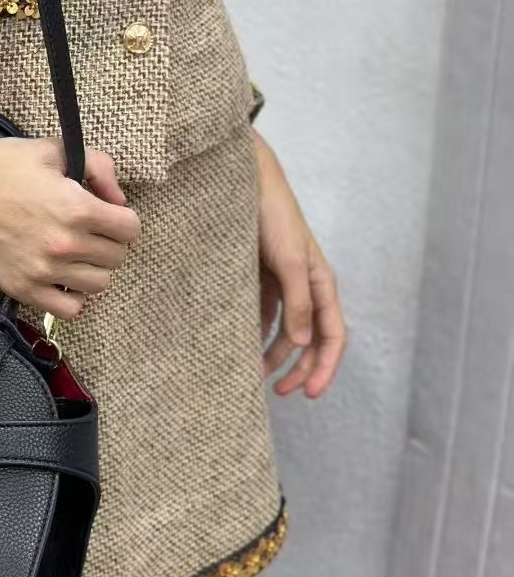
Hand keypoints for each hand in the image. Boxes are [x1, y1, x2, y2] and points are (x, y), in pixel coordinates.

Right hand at [0, 99, 139, 321]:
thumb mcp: (50, 150)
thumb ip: (96, 165)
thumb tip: (117, 196)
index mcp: (76, 208)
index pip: (130, 229)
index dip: (122, 219)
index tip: (108, 214)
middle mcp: (64, 244)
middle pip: (116, 258)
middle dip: (109, 242)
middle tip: (90, 231)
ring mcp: (43, 271)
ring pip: (98, 285)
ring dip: (93, 268)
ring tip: (77, 254)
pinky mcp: (22, 289)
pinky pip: (69, 309)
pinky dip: (72, 296)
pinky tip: (61, 278)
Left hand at [254, 131, 346, 398]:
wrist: (247, 183)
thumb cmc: (274, 217)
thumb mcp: (290, 261)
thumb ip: (299, 303)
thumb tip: (304, 345)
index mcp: (322, 284)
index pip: (333, 336)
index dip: (325, 367)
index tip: (311, 393)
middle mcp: (307, 288)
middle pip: (311, 340)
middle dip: (300, 368)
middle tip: (282, 393)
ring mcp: (285, 284)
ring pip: (287, 331)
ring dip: (276, 355)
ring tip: (256, 375)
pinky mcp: (262, 278)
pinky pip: (265, 315)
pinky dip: (257, 334)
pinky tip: (244, 347)